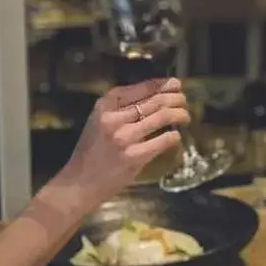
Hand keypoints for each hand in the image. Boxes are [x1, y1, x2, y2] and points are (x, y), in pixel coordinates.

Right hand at [63, 78, 188, 201]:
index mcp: (105, 105)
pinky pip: (163, 140)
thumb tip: (155, 96)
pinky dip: (174, 137)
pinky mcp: (134, 156)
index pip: (140, 88)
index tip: (176, 84)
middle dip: (175, 98)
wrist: (79, 182)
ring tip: (185, 116)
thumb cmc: (92, 151)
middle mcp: (114, 118)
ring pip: (162, 117)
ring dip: (179, 114)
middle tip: (184, 101)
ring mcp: (124, 137)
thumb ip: (120, 108)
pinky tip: (176, 137)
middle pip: (154, 101)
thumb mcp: (99, 121)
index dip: (162, 84)